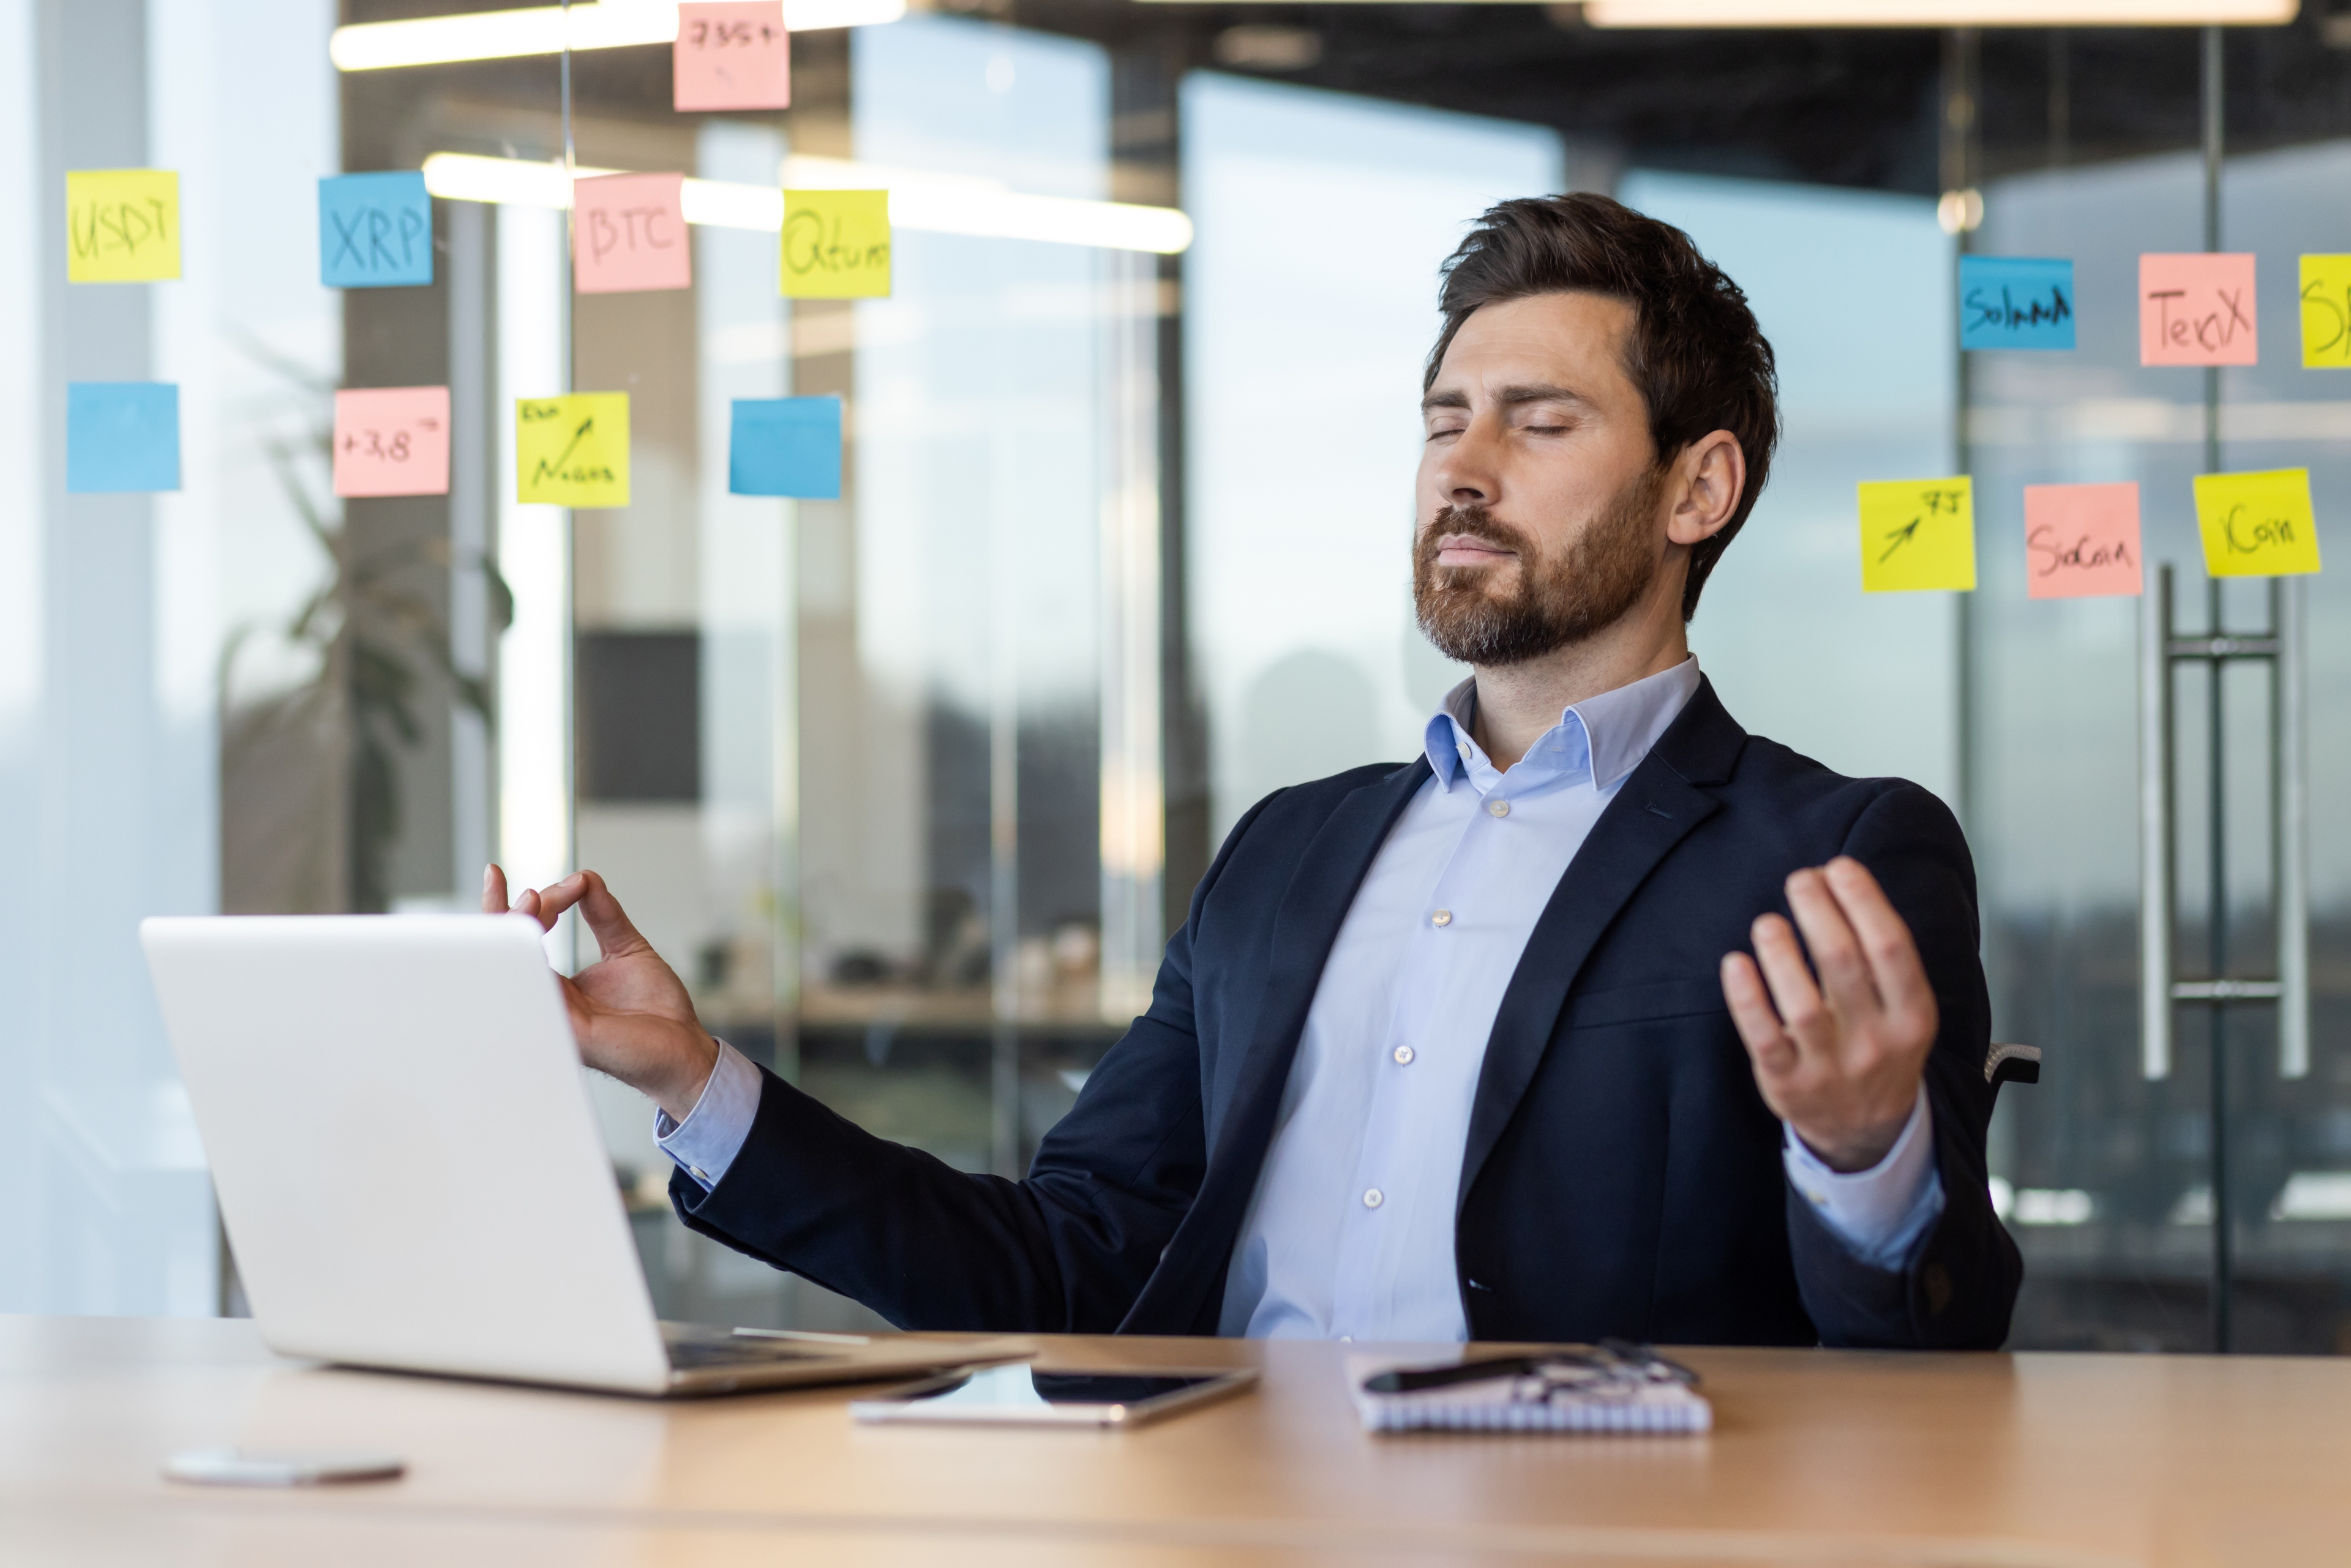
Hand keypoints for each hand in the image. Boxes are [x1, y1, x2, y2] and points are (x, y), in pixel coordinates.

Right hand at [483, 864, 718, 1123]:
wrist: (684, 1048)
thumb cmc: (658, 1012)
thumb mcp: (628, 949)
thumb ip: (604, 915)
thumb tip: (586, 879)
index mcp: (557, 985)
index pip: (519, 943)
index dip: (511, 906)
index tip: (505, 875)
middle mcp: (548, 1000)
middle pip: (505, 954)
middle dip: (508, 913)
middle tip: (535, 891)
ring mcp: (554, 1014)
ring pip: (513, 968)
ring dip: (519, 926)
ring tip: (538, 898)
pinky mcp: (567, 1027)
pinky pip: (534, 991)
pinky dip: (530, 956)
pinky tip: (534, 927)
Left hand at [1718, 856, 1935, 1172]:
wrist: (1866, 1130)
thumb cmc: (1879, 1046)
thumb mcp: (1904, 1008)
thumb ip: (1881, 955)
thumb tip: (1838, 880)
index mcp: (1912, 1015)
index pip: (1891, 948)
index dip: (1864, 901)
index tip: (1839, 867)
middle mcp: (1876, 1041)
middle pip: (1844, 963)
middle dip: (1819, 911)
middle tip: (1800, 880)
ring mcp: (1830, 1066)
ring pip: (1802, 1002)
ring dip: (1781, 952)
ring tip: (1769, 922)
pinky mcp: (1787, 1083)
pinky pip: (1763, 1036)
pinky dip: (1746, 998)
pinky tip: (1735, 963)